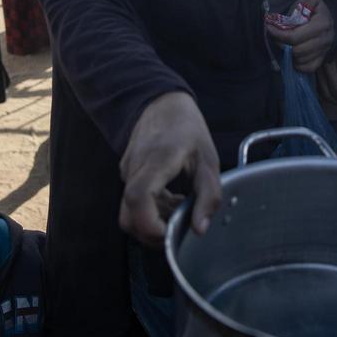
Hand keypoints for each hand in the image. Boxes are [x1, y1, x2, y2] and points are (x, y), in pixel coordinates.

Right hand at [119, 92, 220, 246]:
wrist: (160, 103)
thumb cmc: (187, 128)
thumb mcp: (208, 159)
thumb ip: (208, 195)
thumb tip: (199, 230)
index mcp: (157, 161)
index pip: (138, 199)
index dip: (151, 225)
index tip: (173, 233)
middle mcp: (135, 169)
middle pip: (129, 217)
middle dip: (154, 232)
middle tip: (181, 226)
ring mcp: (128, 173)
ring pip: (130, 214)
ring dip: (154, 222)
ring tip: (181, 208)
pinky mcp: (127, 176)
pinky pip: (134, 203)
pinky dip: (152, 211)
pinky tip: (173, 200)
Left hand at [266, 0, 335, 72]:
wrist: (330, 16)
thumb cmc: (316, 7)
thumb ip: (299, 5)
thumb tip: (287, 19)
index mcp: (322, 24)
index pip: (295, 36)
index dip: (279, 34)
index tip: (270, 28)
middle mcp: (325, 39)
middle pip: (297, 50)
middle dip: (282, 44)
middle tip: (276, 37)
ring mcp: (325, 51)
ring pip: (301, 60)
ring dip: (289, 53)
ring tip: (285, 43)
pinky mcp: (323, 58)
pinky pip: (308, 68)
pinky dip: (298, 64)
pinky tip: (294, 54)